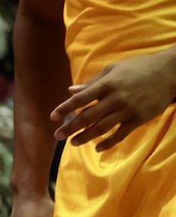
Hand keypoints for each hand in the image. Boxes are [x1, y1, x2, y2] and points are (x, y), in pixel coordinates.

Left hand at [52, 47, 175, 149]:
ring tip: (73, 143)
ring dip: (85, 137)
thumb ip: (92, 82)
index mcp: (108, 84)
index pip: (81, 98)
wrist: (171, 72)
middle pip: (88, 116)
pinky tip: (97, 148)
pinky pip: (120, 134)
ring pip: (102, 127)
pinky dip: (108, 143)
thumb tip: (70, 90)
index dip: (65, 108)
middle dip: (71, 127)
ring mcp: (128, 110)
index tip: (53, 117)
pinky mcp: (139, 119)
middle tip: (57, 136)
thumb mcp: (114, 69)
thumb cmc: (139, 68)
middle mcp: (116, 98)